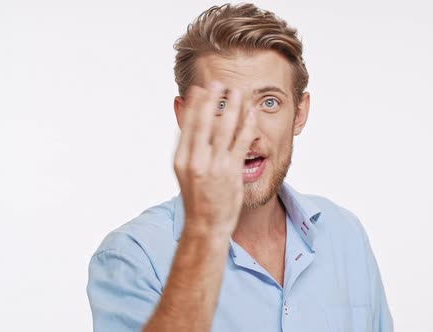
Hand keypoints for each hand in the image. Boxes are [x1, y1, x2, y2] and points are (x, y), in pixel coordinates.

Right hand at [173, 82, 256, 237]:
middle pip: (205, 122)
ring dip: (232, 107)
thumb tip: (186, 126)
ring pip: (224, 128)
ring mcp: (214, 166)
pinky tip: (251, 114)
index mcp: (182, 159)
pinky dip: (247, 125)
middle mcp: (196, 160)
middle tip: (218, 82)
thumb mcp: (184, 172)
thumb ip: (187, 149)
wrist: (206, 224)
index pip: (188, 125)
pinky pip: (241, 143)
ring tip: (237, 92)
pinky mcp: (231, 172)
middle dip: (212, 100)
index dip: (195, 105)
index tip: (199, 89)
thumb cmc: (197, 198)